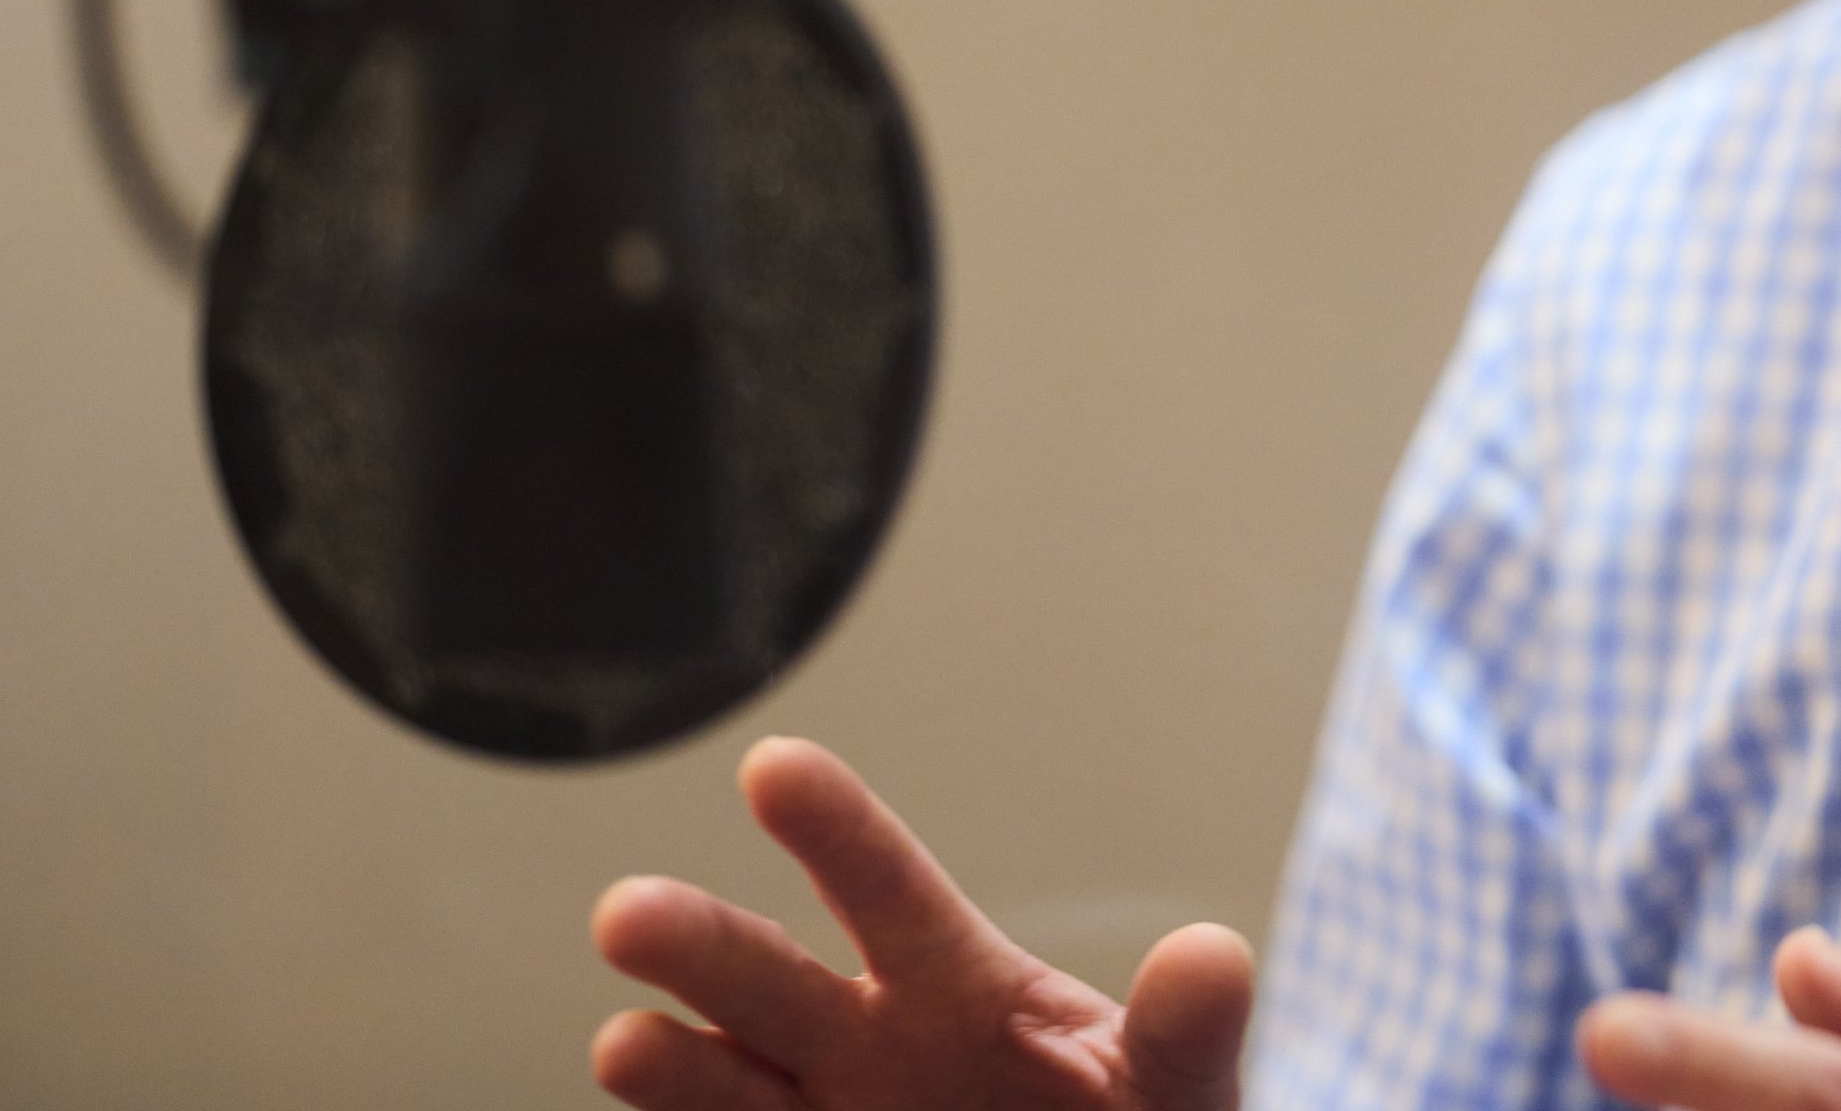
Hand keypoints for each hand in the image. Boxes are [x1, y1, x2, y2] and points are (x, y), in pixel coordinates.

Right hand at [590, 736, 1253, 1110]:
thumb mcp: (1173, 1088)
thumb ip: (1185, 1035)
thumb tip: (1215, 957)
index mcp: (959, 989)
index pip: (890, 893)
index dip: (836, 831)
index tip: (775, 763)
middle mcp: (870, 1051)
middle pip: (774, 986)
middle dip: (702, 946)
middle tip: (628, 910)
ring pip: (733, 1092)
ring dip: (677, 1067)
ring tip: (625, 1044)